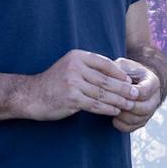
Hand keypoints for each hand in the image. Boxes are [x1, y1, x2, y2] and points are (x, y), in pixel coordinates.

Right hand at [12, 49, 139, 120]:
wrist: (31, 95)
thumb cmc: (53, 83)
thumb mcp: (69, 67)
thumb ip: (89, 68)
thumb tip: (115, 73)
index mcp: (77, 56)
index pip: (104, 63)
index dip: (119, 73)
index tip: (129, 81)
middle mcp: (75, 67)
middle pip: (105, 79)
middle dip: (122, 88)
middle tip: (135, 94)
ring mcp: (73, 83)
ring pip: (102, 93)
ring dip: (118, 100)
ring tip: (128, 104)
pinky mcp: (72, 98)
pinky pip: (95, 104)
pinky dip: (107, 108)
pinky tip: (115, 111)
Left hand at [110, 57, 160, 132]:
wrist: (131, 81)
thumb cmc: (125, 72)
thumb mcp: (124, 65)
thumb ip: (119, 70)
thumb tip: (111, 77)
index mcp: (152, 82)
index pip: (145, 91)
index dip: (131, 93)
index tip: (119, 92)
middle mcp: (155, 98)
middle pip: (145, 108)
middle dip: (128, 106)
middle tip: (113, 103)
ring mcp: (150, 111)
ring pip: (139, 119)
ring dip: (124, 116)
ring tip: (112, 109)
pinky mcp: (142, 121)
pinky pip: (132, 127)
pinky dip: (122, 125)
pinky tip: (113, 118)